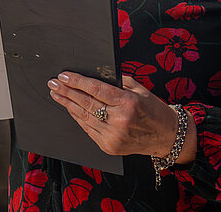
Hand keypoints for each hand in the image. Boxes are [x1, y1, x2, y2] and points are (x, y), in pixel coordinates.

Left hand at [47, 72, 195, 162]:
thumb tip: (95, 74)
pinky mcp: (109, 146)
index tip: (64, 76)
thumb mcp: (139, 90)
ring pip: (84, 117)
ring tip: (57, 94)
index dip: (77, 82)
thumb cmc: (153, 109)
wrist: (167, 136)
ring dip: (68, 104)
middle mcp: (120, 120)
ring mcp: (114, 136)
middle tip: (54, 83)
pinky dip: (78, 118)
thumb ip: (118, 82)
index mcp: (128, 103)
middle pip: (86, 103)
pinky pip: (88, 129)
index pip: (96, 90)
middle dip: (67, 92)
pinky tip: (70, 108)